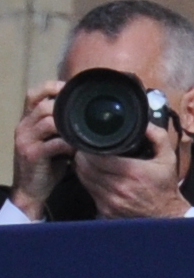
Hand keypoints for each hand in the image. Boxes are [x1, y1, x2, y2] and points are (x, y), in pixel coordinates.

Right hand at [10, 82, 74, 219]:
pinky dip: (69, 144)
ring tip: (81, 133)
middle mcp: (22, 126)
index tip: (71, 89)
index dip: (51, 87)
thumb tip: (86, 110)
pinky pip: (54, 143)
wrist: (30, 190)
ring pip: (48, 121)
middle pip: (43, 105)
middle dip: (65, 107)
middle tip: (82, 115)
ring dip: (69, 126)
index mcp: (27, 120)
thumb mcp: (51, 138)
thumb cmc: (46, 162)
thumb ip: (60, 123)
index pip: (33, 94)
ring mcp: (25, 140)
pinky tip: (76, 148)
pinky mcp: (32, 155)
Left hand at [74, 123, 191, 218]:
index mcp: (132, 172)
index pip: (97, 157)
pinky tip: (95, 175)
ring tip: (89, 159)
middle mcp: (118, 188)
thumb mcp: (168, 158)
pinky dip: (88, 182)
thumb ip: (158, 137)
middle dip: (83, 155)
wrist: (165, 215)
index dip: (89, 147)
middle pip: (85, 168)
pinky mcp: (104, 210)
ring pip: (83, 179)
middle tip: (87, 147)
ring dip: (83, 168)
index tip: (91, 140)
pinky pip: (89, 192)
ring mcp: (109, 201)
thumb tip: (144, 123)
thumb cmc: (165, 186)